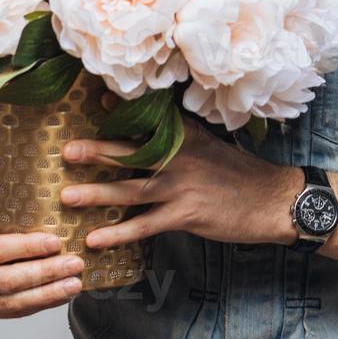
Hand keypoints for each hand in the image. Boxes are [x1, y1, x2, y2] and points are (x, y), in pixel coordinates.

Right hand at [0, 181, 83, 319]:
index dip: (23, 248)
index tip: (53, 241)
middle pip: (4, 282)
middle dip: (43, 274)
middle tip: (74, 262)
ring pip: (8, 305)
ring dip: (45, 296)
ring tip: (74, 284)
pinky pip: (5, 315)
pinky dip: (34, 308)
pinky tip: (58, 296)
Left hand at [60, 116, 301, 250]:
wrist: (272, 199)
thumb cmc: (237, 172)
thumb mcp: (208, 143)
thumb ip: (178, 135)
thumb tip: (148, 127)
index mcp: (184, 135)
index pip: (147, 119)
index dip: (119, 110)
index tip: (92, 99)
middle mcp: (178, 156)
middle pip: (131, 153)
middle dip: (96, 151)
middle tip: (65, 151)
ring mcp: (181, 186)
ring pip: (131, 189)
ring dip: (96, 194)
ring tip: (66, 197)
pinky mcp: (185, 215)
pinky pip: (145, 226)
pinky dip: (119, 234)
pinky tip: (95, 239)